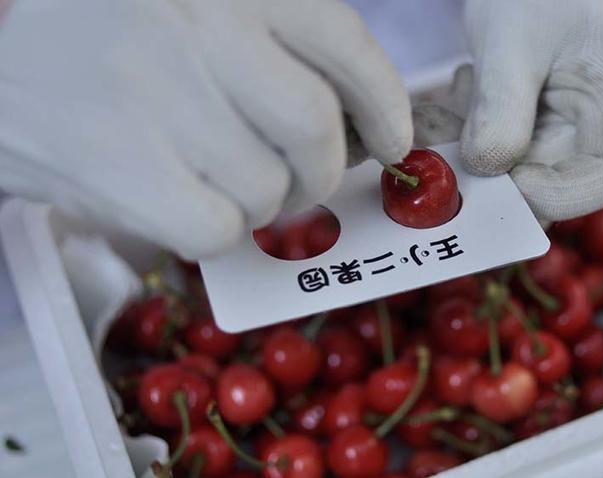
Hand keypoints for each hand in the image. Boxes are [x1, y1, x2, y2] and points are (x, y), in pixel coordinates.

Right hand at [0, 0, 410, 258]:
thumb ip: (275, 49)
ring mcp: (156, 89)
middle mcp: (196, 22)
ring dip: (259, 204)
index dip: (383, 102)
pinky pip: (218, 227)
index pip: (341, 40)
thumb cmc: (113, 47)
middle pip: (313, 124)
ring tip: (219, 184)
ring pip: (268, 186)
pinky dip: (217, 232)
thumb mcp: (197, 14)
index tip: (392, 139)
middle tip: (304, 183)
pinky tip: (186, 206)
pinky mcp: (117, 159)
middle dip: (321, 173)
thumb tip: (363, 124)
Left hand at [459, 0, 602, 220]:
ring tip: (455, 105)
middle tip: (455, 145)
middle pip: (569, 182)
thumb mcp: (510, 41)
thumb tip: (486, 169)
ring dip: (484, 154)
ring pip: (533, 171)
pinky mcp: (548, 126)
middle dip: (506, 174)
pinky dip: (480, 138)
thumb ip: (502, 105)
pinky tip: (464, 96)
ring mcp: (579, 125)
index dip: (561, 192)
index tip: (505, 176)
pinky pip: (515, 152)